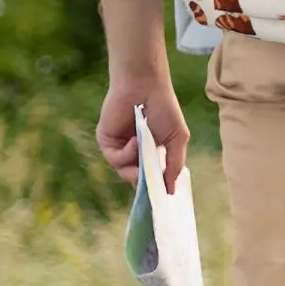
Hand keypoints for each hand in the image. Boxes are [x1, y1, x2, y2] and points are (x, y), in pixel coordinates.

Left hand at [96, 76, 188, 195]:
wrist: (145, 86)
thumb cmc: (165, 108)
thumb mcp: (177, 138)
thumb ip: (174, 165)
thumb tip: (171, 190)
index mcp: (151, 152)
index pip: (151, 177)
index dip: (154, 188)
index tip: (160, 199)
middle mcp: (134, 153)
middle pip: (136, 180)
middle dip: (145, 182)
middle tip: (152, 183)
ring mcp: (120, 148)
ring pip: (125, 172)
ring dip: (136, 166)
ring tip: (145, 149)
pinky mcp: (106, 142)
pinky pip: (115, 159)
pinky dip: (126, 154)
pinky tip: (135, 140)